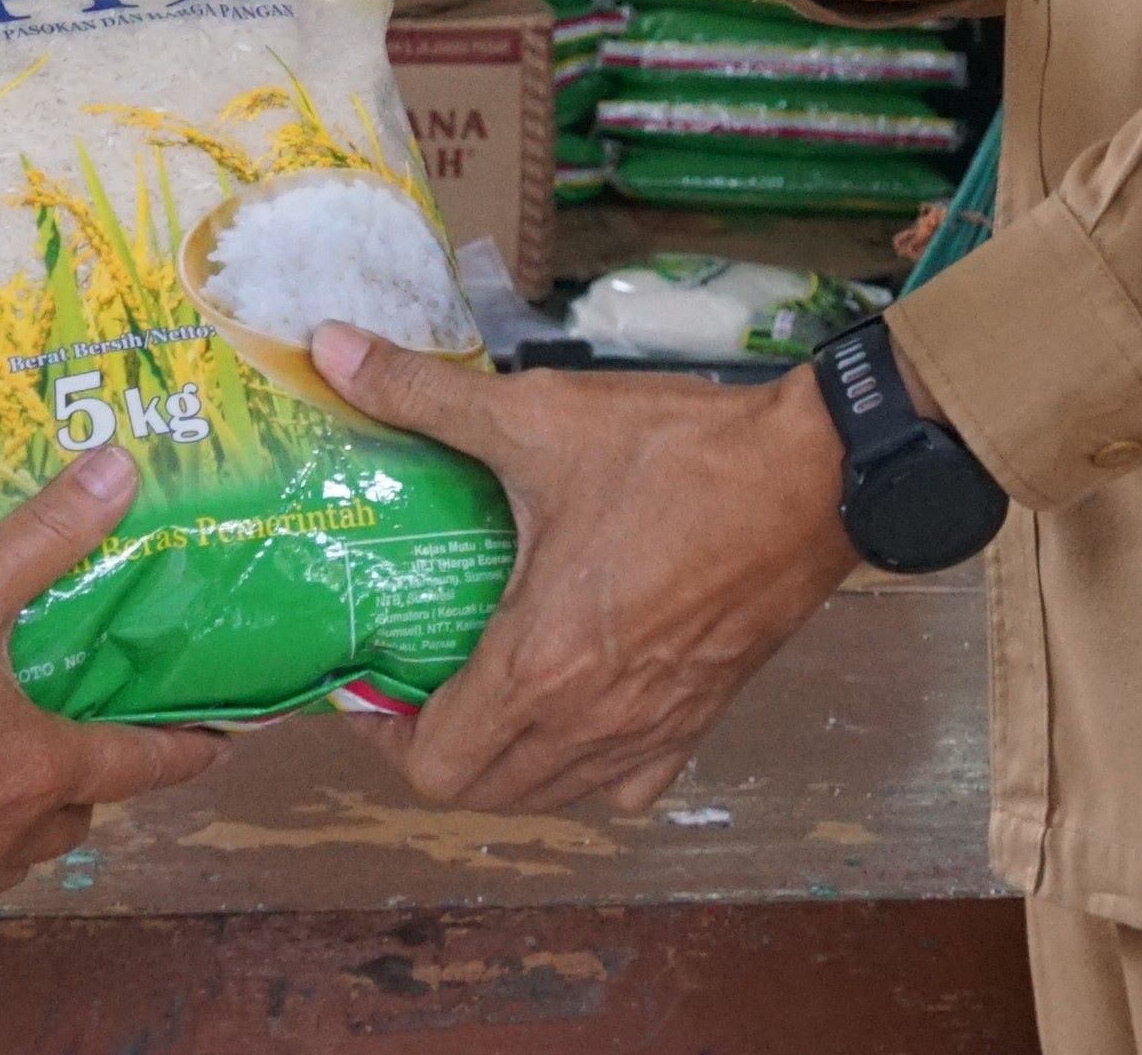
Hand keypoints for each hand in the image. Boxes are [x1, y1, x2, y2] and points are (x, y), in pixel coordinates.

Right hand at [0, 449, 230, 913]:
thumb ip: (42, 536)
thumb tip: (121, 472)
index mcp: (36, 767)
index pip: (139, 765)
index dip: (183, 752)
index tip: (217, 748)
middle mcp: (2, 835)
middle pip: (72, 820)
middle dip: (81, 787)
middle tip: (66, 741)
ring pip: (3, 856)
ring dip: (9, 822)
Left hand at [312, 320, 851, 814]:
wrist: (811, 476)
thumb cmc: (675, 454)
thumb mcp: (537, 416)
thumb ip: (422, 393)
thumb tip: (330, 348)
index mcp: (542, 665)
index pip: (436, 767)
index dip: (385, 735)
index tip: (373, 679)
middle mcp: (593, 722)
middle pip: (484, 791)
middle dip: (434, 746)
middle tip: (418, 673)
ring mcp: (653, 731)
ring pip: (552, 793)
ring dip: (504, 758)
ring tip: (483, 683)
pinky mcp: (700, 721)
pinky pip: (626, 783)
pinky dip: (586, 764)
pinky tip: (573, 704)